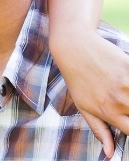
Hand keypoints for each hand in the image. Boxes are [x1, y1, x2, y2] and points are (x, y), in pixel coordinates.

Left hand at [50, 27, 128, 157]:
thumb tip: (111, 154)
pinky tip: (126, 81)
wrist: (74, 48)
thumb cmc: (77, 79)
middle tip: (125, 103)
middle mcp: (120, 100)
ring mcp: (127, 83)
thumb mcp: (83, 106)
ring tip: (125, 92)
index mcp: (109, 112)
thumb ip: (100, 130)